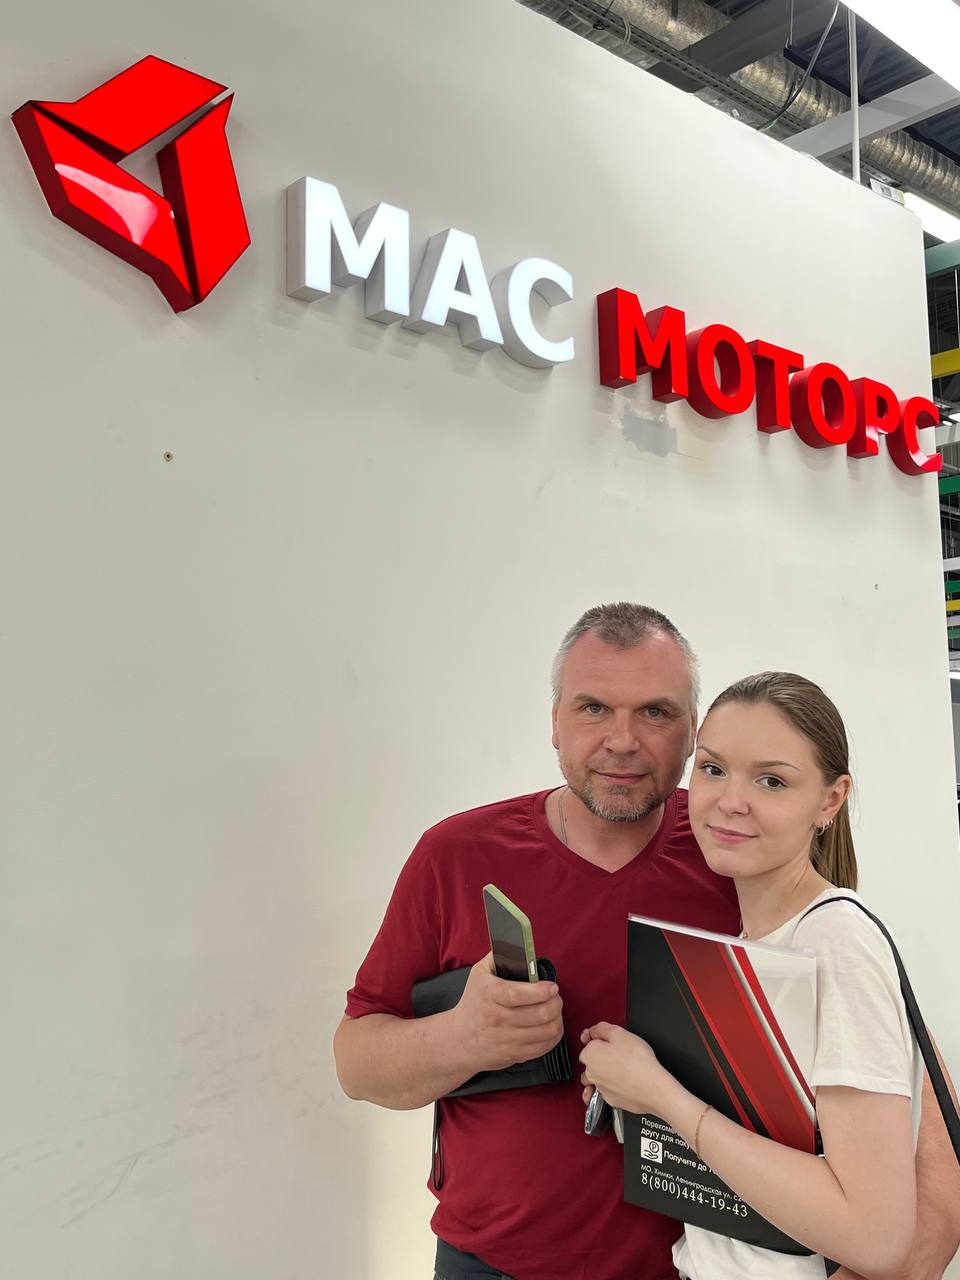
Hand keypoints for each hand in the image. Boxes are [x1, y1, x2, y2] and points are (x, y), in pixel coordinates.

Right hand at [450, 952, 563, 1072]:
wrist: (459, 1039)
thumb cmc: (473, 1002)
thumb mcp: (479, 974)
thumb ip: (498, 956)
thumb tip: (518, 942)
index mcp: (490, 995)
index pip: (517, 995)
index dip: (540, 991)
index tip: (552, 987)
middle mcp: (497, 1019)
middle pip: (539, 1014)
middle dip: (556, 1004)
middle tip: (556, 997)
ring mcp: (506, 1040)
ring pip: (545, 1032)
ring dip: (557, 1019)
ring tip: (554, 1011)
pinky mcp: (513, 1055)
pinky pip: (543, 1048)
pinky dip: (553, 1036)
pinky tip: (550, 1026)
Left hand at [579, 1022, 674, 1115]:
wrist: (652, 1088)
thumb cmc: (638, 1061)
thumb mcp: (620, 1033)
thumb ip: (602, 1028)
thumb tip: (594, 1031)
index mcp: (589, 1054)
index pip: (588, 1043)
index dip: (600, 1039)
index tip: (608, 1039)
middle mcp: (590, 1073)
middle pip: (591, 1061)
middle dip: (601, 1056)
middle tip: (619, 1052)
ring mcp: (599, 1088)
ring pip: (597, 1078)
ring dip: (605, 1073)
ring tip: (621, 1069)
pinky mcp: (610, 1100)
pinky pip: (607, 1091)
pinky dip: (613, 1087)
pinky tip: (624, 1082)